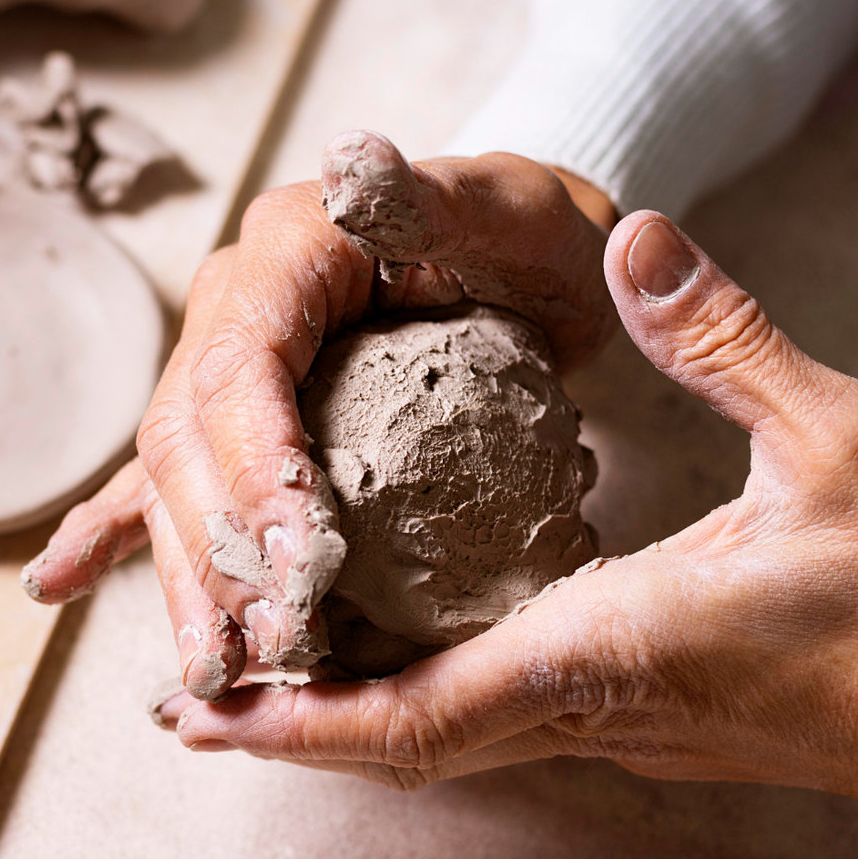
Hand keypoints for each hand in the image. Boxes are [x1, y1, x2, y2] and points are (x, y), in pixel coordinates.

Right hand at [23, 131, 618, 698]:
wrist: (527, 258)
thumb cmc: (529, 239)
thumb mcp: (508, 210)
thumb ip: (429, 195)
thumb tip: (352, 161)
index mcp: (289, 254)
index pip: (242, 364)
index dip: (254, 462)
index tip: (294, 557)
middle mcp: (236, 308)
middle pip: (187, 436)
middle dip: (213, 548)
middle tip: (253, 647)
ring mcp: (227, 364)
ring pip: (173, 478)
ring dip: (184, 576)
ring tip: (202, 669)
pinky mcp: (241, 417)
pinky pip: (168, 481)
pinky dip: (115, 534)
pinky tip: (59, 585)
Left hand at [155, 211, 857, 798]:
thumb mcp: (835, 443)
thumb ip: (723, 345)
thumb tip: (642, 245)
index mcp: (614, 647)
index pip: (425, 711)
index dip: (309, 718)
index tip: (218, 709)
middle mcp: (593, 707)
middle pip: (407, 744)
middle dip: (293, 730)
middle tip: (194, 703)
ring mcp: (615, 725)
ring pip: (444, 741)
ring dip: (342, 721)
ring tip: (260, 686)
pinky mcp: (635, 716)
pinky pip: (491, 720)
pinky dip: (412, 702)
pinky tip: (384, 660)